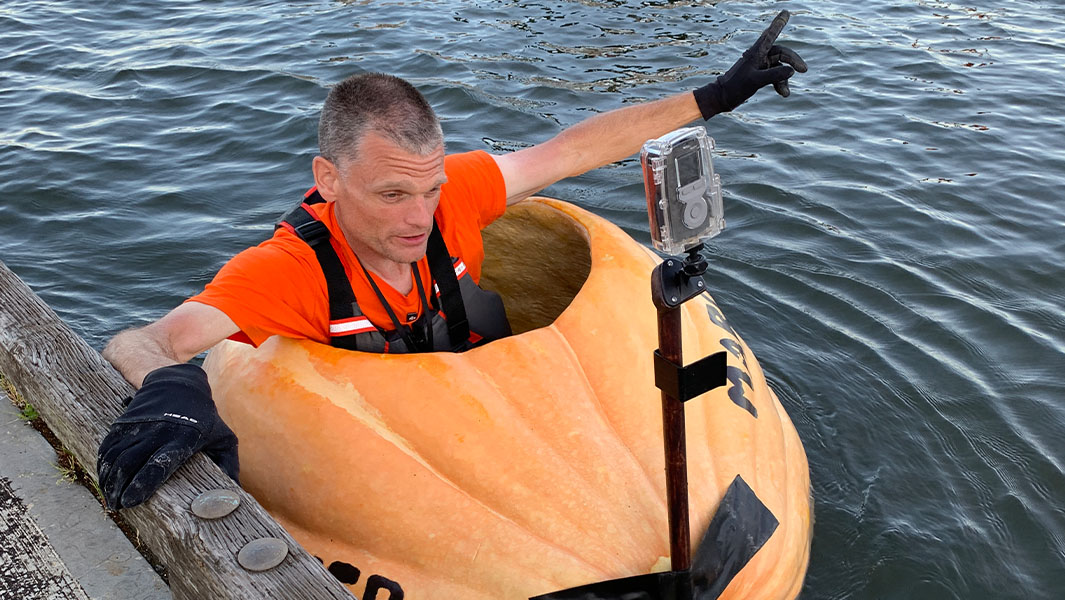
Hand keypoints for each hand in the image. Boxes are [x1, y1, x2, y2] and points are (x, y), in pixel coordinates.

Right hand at [97, 363, 238, 509]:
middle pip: (131, 462)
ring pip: (116, 455)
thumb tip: (232, 496)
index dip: (143, 483)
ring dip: (109, 479)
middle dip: (120, 488)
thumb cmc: (205, 418)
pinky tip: (104, 479)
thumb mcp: (223, 437)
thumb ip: (228, 465)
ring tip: (110, 499)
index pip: (160, 463)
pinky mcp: (125, 421)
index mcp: (184, 438)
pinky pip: (109, 445)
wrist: (180, 383)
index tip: (132, 501)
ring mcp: (139, 424)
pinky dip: (102, 464)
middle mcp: (159, 431)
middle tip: (118, 506)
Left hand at [693, 10, 807, 118]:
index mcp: (756, 53)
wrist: (722, 98)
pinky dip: (780, 83)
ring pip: (779, 66)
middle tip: (804, 69)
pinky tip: (784, 94)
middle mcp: (759, 56)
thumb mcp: (755, 81)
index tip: (786, 12)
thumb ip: (774, 75)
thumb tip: (791, 71)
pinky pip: (775, 75)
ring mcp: (760, 65)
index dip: (778, 24)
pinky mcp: (760, 74)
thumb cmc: (735, 87)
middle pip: (781, 53)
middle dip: (793, 61)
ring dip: (785, 78)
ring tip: (786, 93)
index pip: (770, 35)